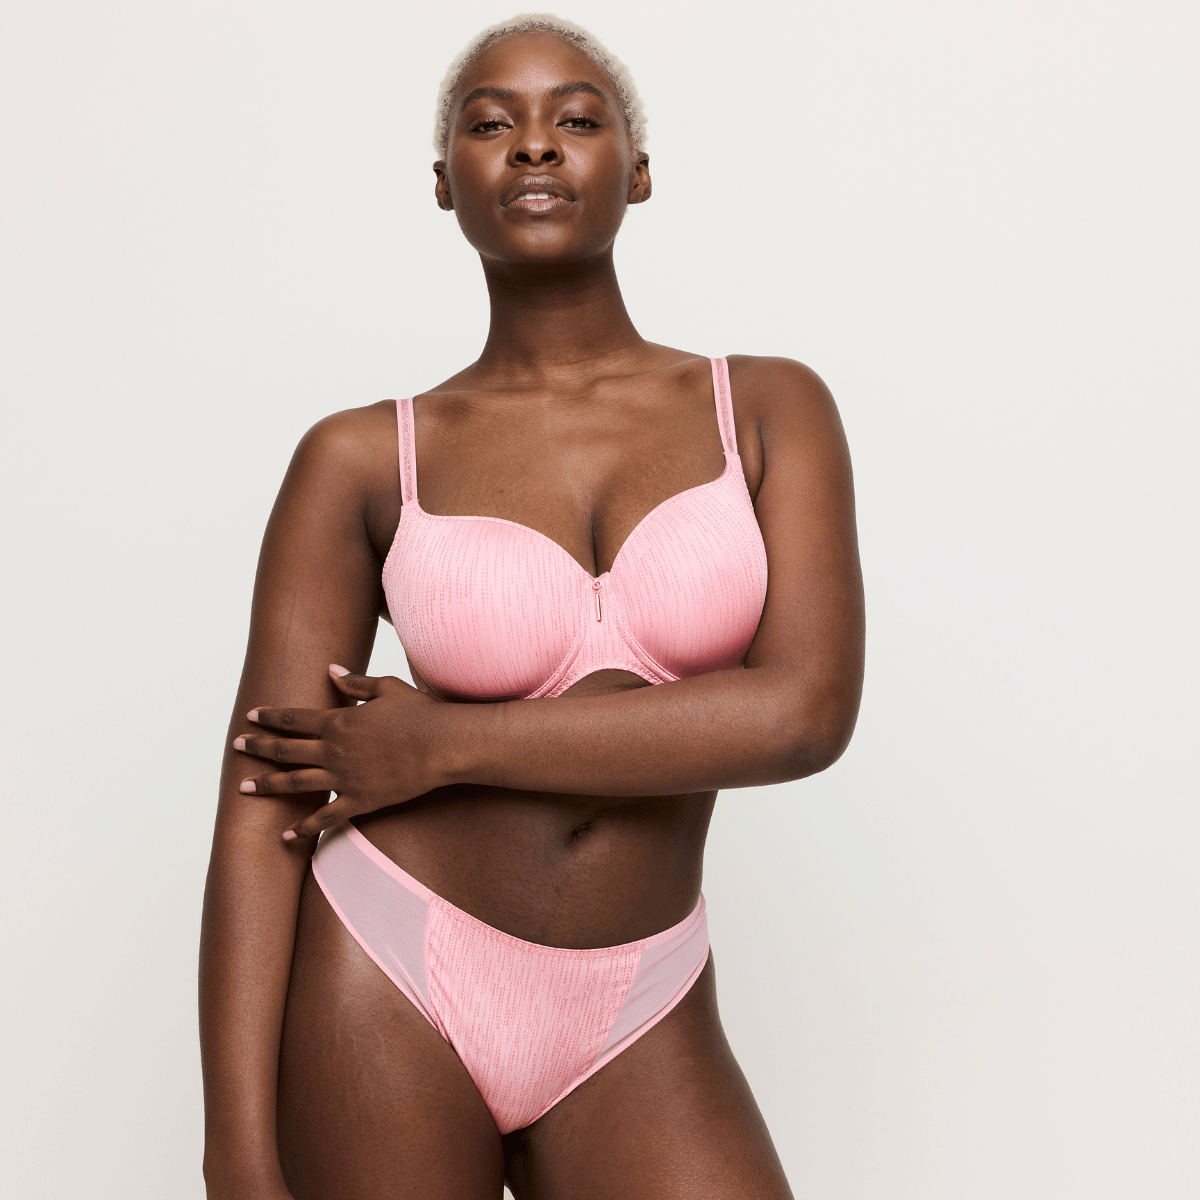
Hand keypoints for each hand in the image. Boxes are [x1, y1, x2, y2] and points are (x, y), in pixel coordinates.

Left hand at [234, 666, 457, 839]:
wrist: (441, 745)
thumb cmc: (419, 713)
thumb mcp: (386, 688)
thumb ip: (355, 682)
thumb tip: (331, 670)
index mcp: (338, 722)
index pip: (293, 719)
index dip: (270, 717)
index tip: (251, 717)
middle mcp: (334, 751)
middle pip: (286, 750)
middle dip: (258, 747)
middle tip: (236, 745)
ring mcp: (344, 779)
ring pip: (296, 783)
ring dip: (267, 785)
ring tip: (244, 787)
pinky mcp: (360, 801)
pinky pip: (326, 818)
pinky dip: (304, 827)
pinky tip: (286, 835)